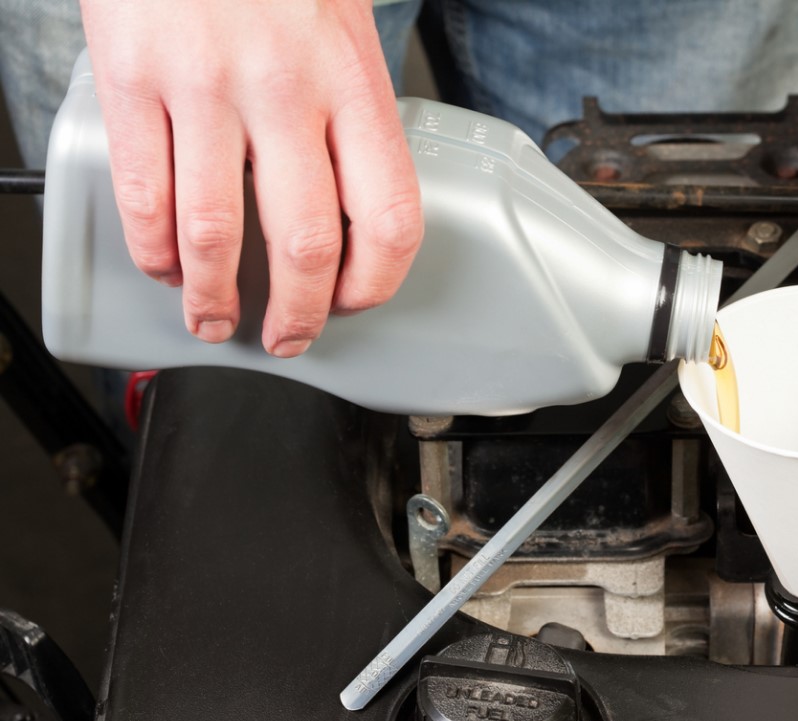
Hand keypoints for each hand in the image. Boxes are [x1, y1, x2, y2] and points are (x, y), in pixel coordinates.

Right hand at [80, 0, 422, 356]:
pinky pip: (143, 191)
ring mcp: (203, 84)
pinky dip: (151, 246)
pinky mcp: (131, 77)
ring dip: (213, 296)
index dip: (377, 281)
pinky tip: (160, 264)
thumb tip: (353, 204)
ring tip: (214, 319)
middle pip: (303, 243)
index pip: (389, 215)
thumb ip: (352, 112)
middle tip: (288, 335)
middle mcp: (284, 88)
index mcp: (353, 80)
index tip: (357, 301)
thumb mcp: (343, 26)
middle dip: (297, 313)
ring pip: (214, 232)